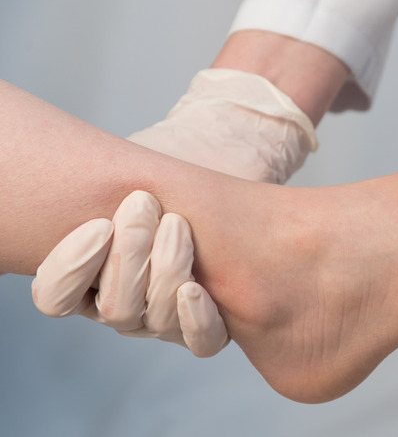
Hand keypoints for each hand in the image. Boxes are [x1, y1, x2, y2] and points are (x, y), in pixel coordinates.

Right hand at [33, 192, 228, 356]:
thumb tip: (67, 174)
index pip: (56, 299)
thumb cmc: (166, 184)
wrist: (223, 192)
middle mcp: (124, 307)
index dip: (71, 269)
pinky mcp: (209, 326)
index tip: (100, 225)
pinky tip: (194, 288)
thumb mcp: (125, 179)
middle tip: (143, 204)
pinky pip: (201, 342)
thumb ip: (96, 188)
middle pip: (114, 307)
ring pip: (156, 319)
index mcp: (87, 280)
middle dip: (128, 254)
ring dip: (166, 268)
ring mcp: (166, 321)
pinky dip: (196, 319)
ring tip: (176, 224)